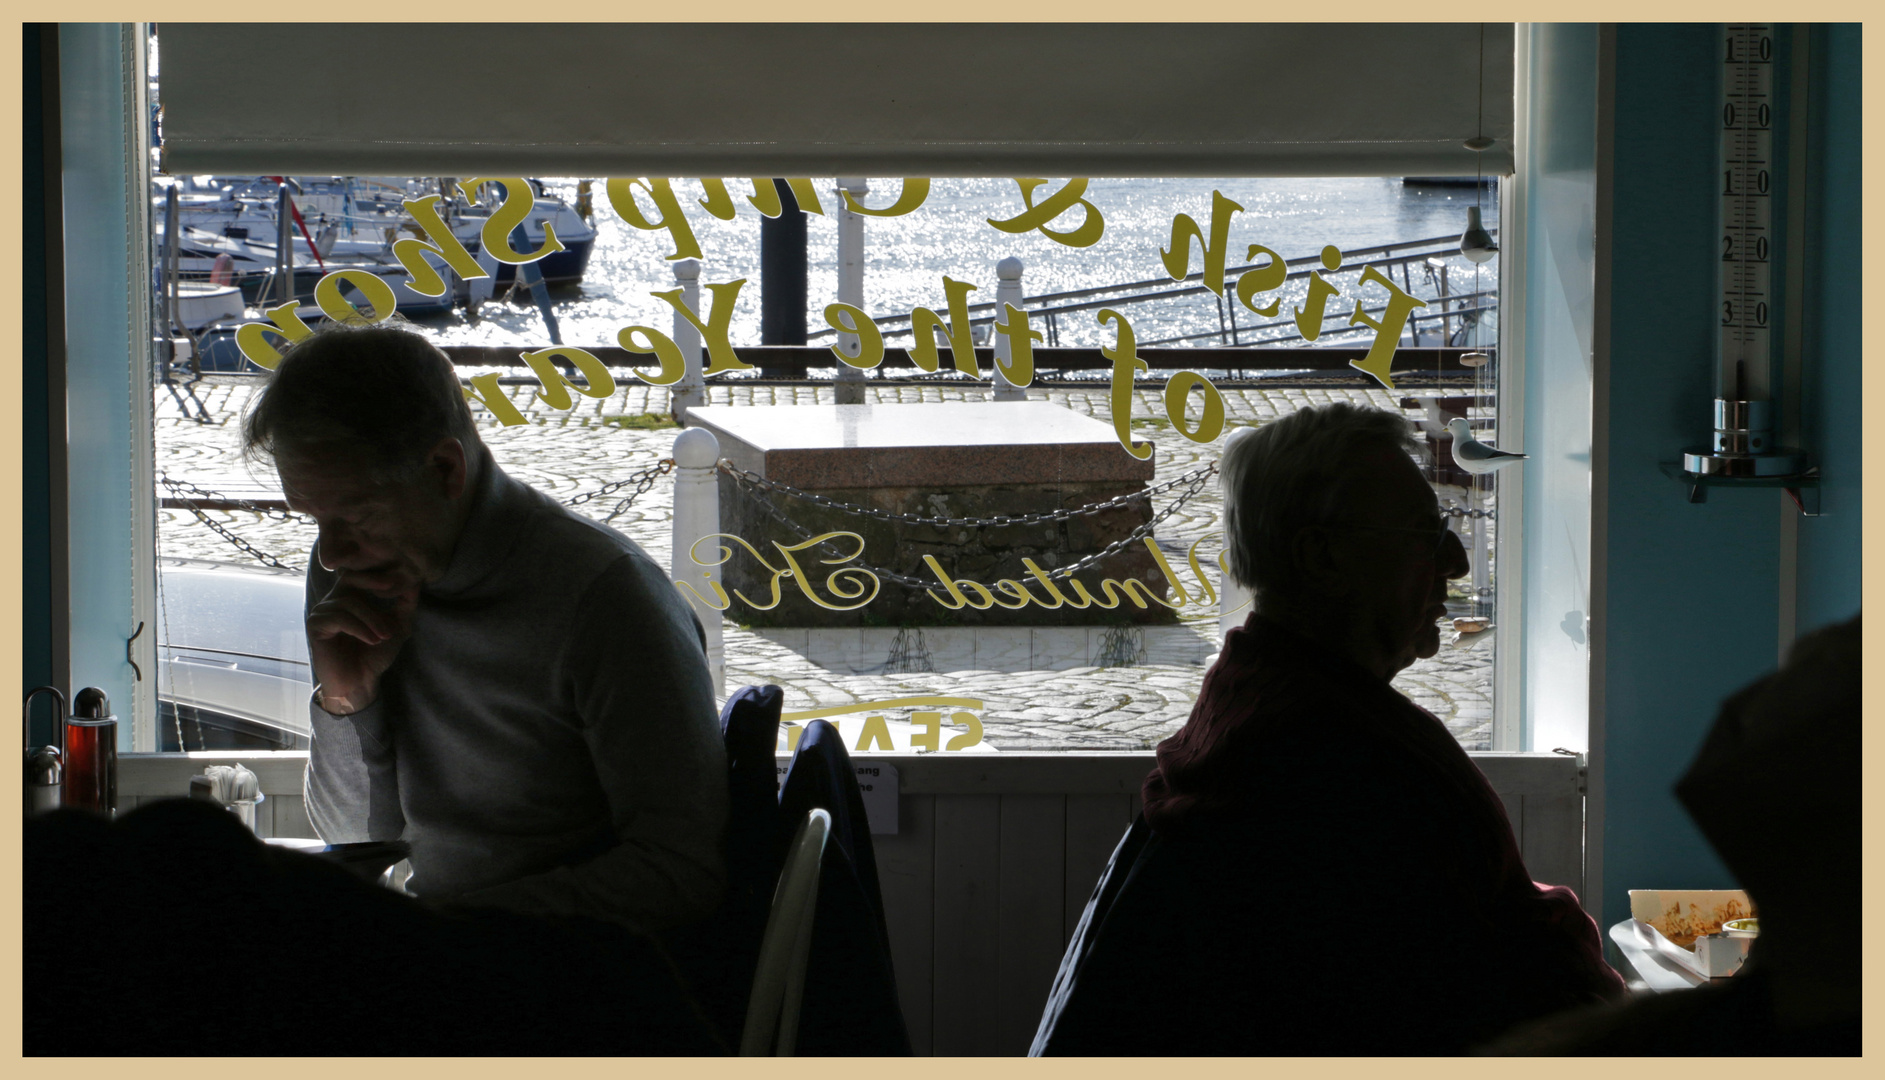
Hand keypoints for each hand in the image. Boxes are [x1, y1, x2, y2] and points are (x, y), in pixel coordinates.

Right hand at [308, 577, 416, 714]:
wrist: (360, 682)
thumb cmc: (375, 654)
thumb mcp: (397, 626)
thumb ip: (406, 604)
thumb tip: (416, 580)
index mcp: (350, 597)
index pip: (358, 573)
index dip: (375, 572)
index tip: (396, 579)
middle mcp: (333, 601)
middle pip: (350, 579)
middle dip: (371, 582)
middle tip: (392, 590)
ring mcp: (322, 612)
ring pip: (349, 602)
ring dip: (372, 618)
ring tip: (385, 636)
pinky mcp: (315, 626)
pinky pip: (339, 618)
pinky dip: (359, 628)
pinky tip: (372, 640)